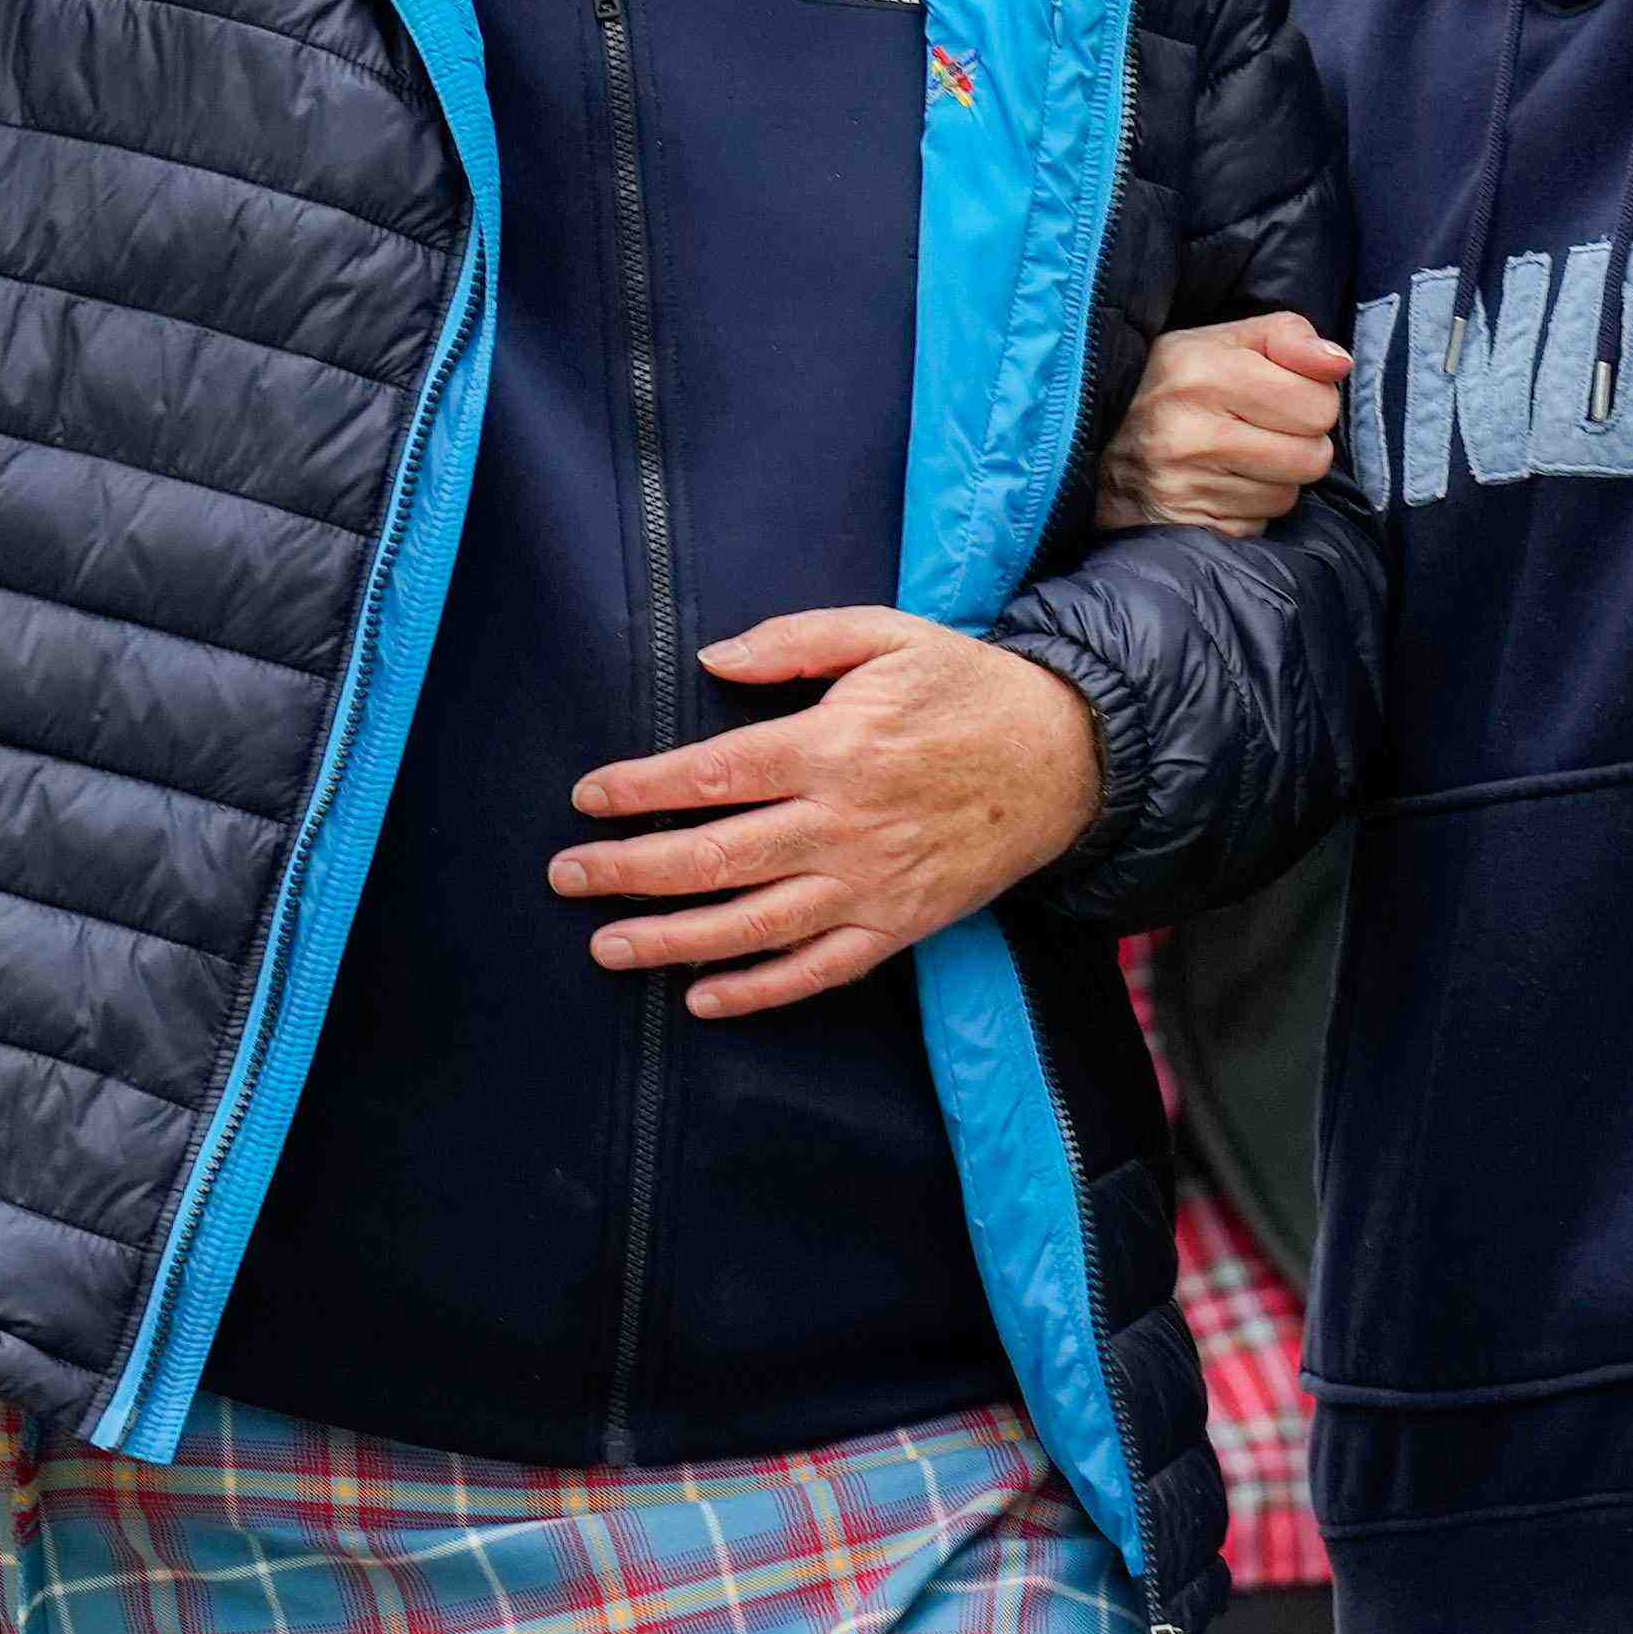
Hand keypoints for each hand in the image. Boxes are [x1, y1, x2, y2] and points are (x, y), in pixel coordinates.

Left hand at [551, 608, 1104, 1018]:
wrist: (1067, 758)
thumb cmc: (966, 688)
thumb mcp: (887, 635)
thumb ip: (796, 639)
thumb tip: (712, 658)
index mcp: (834, 746)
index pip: (713, 774)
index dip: (640, 788)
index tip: (586, 797)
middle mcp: (844, 824)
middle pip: (714, 857)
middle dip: (628, 869)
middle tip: (565, 876)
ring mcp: (871, 885)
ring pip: (753, 925)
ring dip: (672, 940)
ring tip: (607, 945)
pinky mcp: (899, 927)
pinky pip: (818, 971)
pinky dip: (759, 991)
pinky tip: (702, 999)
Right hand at [1098, 315, 1350, 535]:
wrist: (1084, 443)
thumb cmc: (1164, 384)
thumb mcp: (1216, 340)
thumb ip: (1285, 335)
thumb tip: (1338, 363)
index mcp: (1204, 372)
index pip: (1319, 404)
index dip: (1312, 400)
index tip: (1282, 397)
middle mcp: (1192, 432)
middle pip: (1313, 455)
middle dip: (1299, 442)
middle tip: (1263, 429)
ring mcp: (1187, 487)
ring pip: (1288, 495)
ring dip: (1273, 478)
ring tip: (1234, 457)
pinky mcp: (1187, 528)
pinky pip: (1258, 525)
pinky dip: (1247, 508)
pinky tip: (1216, 485)